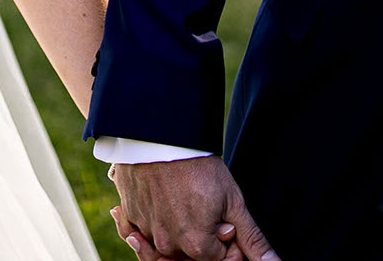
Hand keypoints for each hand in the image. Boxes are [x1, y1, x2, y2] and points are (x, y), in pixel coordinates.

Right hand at [109, 156, 275, 260]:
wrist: (161, 135)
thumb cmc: (198, 166)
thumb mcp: (233, 201)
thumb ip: (252, 239)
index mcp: (197, 245)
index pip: (221, 259)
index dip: (229, 238)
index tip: (227, 217)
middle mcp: (169, 244)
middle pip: (193, 255)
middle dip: (205, 236)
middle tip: (207, 207)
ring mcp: (146, 231)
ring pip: (166, 246)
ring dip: (179, 231)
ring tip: (185, 205)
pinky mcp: (130, 215)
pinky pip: (134, 235)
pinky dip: (143, 231)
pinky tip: (156, 211)